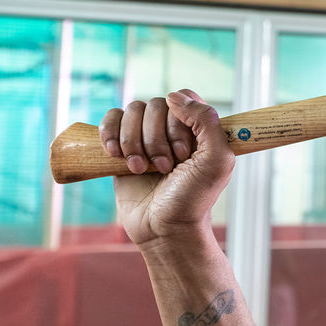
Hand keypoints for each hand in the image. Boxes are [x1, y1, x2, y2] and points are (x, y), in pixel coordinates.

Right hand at [99, 89, 234, 247]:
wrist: (164, 228)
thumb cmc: (193, 198)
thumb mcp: (216, 160)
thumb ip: (207, 121)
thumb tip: (173, 96)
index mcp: (198, 128)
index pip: (184, 97)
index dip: (180, 120)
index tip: (185, 150)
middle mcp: (172, 128)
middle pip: (155, 104)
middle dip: (157, 138)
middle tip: (166, 168)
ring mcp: (145, 137)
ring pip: (131, 111)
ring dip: (134, 141)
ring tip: (141, 169)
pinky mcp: (121, 148)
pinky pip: (110, 120)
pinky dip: (110, 134)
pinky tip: (116, 156)